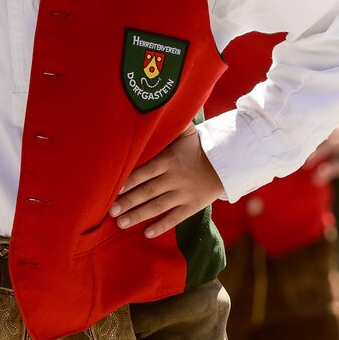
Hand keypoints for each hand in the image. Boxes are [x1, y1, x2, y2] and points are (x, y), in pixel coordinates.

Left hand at [111, 126, 226, 237]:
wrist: (227, 162)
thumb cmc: (199, 146)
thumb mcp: (186, 131)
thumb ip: (169, 124)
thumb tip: (155, 106)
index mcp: (170, 160)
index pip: (145, 171)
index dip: (129, 181)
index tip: (113, 189)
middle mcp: (175, 178)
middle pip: (147, 191)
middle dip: (128, 202)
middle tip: (111, 211)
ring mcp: (184, 194)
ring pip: (157, 207)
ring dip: (138, 215)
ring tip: (120, 223)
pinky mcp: (192, 206)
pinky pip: (175, 218)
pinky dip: (161, 226)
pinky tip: (146, 233)